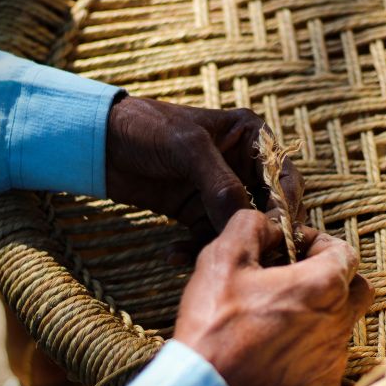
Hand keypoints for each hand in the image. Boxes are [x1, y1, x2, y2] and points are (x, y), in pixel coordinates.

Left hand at [106, 95, 303, 258]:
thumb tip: (246, 224)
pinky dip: (197, 250)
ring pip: (241, 228)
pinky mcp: (199, 212)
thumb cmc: (147, 128)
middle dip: (258, 233)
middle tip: (242, 253)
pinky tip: (173, 255)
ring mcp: (222, 192)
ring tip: (201, 257)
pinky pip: (211, 238)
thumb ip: (221, 185)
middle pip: (270, 209)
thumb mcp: (187, 148)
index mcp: (252, 138)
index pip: (284, 178)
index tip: (275, 234)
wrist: (99, 141)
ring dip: (223, 244)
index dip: (285, 208)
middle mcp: (244, 166)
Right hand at [173, 210, 373, 385]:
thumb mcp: (223, 257)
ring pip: (341, 330)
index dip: (319, 244)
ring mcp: (333, 363)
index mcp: (323, 286)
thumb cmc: (213, 323)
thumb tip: (269, 224)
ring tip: (277, 322)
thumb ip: (252, 226)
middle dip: (332, 280)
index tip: (292, 251)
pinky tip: (278, 360)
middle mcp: (338, 324)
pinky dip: (309, 361)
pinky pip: (328, 370)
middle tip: (293, 283)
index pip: (345, 252)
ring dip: (318, 320)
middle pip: (355, 291)